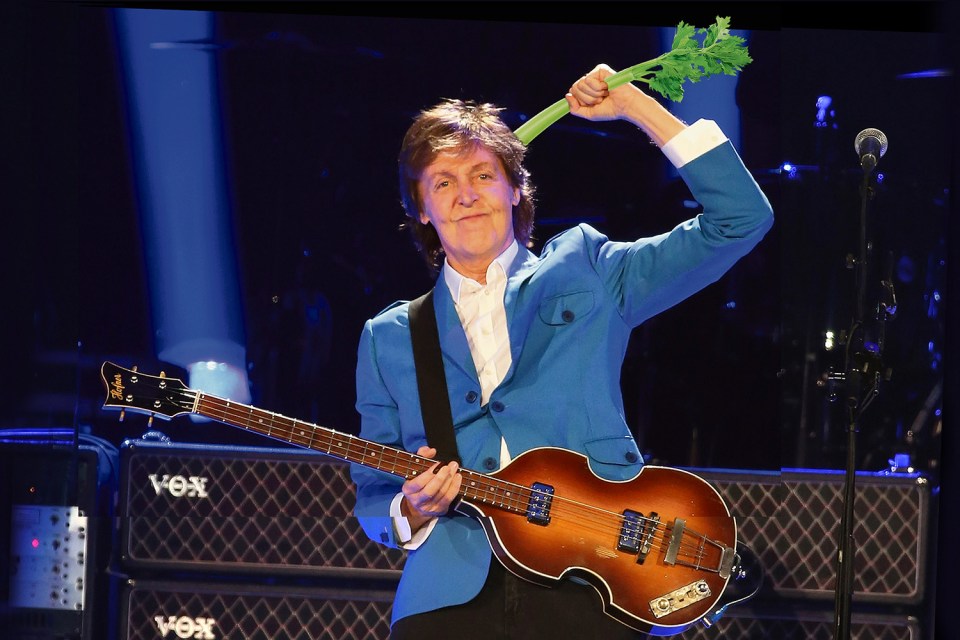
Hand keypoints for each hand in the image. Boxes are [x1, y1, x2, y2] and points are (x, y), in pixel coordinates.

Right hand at [400, 446, 461, 530]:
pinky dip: (454, 488)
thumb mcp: (416, 468)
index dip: (429, 473)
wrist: (418, 505)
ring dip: (450, 481)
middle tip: (450, 466)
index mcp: (408, 489)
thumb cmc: (418, 482)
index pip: (418, 483)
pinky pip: (448, 499)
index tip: (438, 463)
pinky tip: (458, 478)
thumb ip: (422, 456)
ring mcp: (428, 507)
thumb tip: (431, 450)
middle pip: (430, 491)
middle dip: (441, 477)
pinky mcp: (438, 510)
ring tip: (455, 469)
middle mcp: (417, 500)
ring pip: (441, 494)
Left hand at [565, 62, 685, 146]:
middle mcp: (590, 80)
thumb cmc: (611, 110)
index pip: (573, 93)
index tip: (596, 104)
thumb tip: (567, 96)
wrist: (626, 106)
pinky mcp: (600, 69)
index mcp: (587, 89)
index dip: (582, 102)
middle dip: (587, 99)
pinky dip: (597, 88)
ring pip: (580, 85)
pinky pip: (588, 80)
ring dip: (593, 95)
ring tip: (605, 94)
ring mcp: (595, 74)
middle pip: (574, 88)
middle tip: (601, 99)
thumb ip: (575, 109)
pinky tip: (607, 87)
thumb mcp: (589, 114)